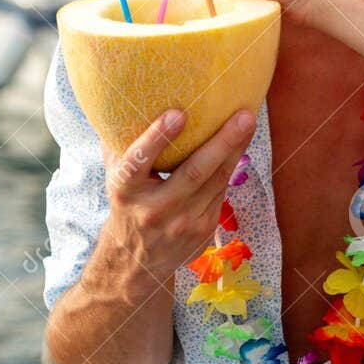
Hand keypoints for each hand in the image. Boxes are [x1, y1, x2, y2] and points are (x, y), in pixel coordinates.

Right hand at [96, 108, 255, 284]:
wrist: (135, 263)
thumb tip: (130, 100)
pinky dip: (231, 166)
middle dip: (222, 143)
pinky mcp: (203, 230)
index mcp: (125, 191)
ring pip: (216, 181)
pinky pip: (220, 192)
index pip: (139, 162)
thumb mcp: (115, 179)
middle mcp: (154, 209)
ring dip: (236, 150)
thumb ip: (121, 146)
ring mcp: (181, 223)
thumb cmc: (127, 205)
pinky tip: (240, 144)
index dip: (157, 137)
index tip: (177, 113)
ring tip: (247, 121)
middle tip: (243, 115)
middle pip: (193, 173)